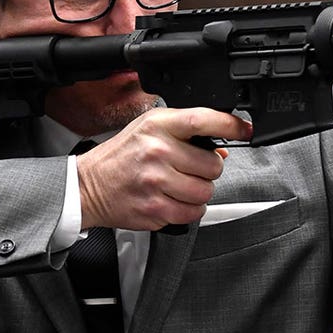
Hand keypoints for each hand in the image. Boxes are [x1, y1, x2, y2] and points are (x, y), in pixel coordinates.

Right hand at [76, 107, 252, 230]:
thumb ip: (185, 133)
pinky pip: (192, 213)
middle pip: (212, 165)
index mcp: (157, 126)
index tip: (244, 130)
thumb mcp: (149, 129)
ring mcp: (155, 182)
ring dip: (198, 192)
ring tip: (179, 185)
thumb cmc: (121, 156)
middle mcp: (157, 151)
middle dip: (206, 170)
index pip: (202, 120)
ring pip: (205, 192)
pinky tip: (173, 199)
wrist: (88, 185)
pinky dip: (189, 209)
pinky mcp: (154, 209)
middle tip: (188, 168)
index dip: (230, 125)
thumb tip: (221, 150)